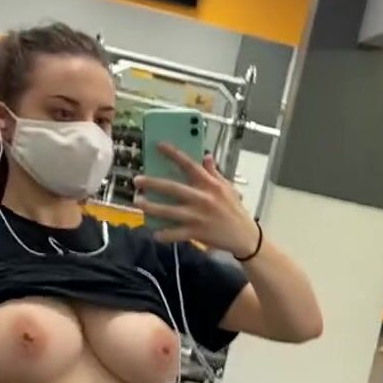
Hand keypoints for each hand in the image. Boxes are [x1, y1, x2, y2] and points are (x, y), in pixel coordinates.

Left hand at [134, 145, 259, 255]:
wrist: (245, 237)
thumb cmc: (235, 210)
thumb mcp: (228, 188)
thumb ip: (214, 173)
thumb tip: (206, 156)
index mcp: (210, 184)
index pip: (189, 164)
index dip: (173, 154)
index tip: (158, 145)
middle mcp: (203, 198)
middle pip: (173, 188)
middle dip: (153, 183)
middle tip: (137, 180)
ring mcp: (198, 216)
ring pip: (169, 211)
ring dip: (151, 207)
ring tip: (138, 202)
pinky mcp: (197, 233)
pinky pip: (176, 233)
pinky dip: (164, 234)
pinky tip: (155, 233)